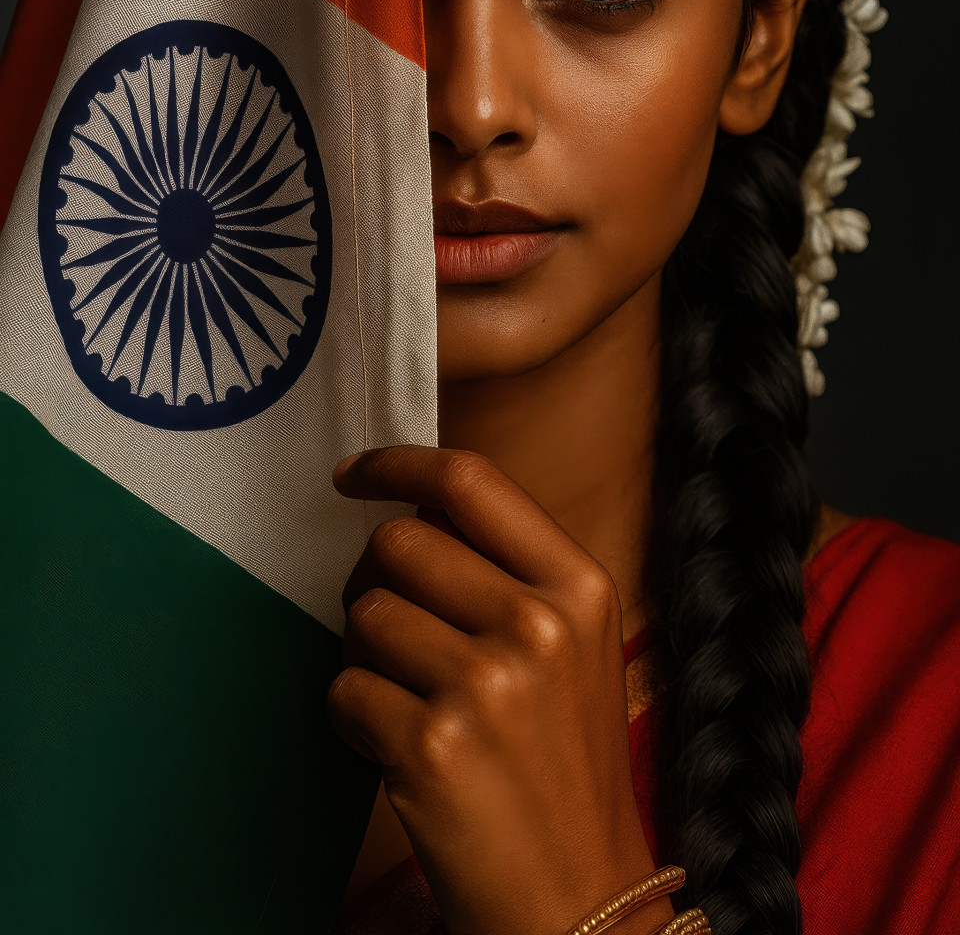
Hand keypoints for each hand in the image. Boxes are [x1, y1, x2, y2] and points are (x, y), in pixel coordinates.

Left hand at [326, 445, 672, 934]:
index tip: (352, 474)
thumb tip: (409, 510)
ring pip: (363, 614)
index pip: (470, 482)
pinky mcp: (431, 746)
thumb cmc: (565, 767)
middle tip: (392, 630)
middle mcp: (538, 624)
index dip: (398, 464)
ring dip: (364, 655)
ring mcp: (486, 685)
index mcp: (579, 587)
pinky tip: (399, 750)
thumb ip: (510, 573)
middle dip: (375, 579)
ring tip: (410, 701)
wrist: (579, 900)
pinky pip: (344, 690)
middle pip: (398, 543)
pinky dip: (354, 718)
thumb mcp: (575, 649)